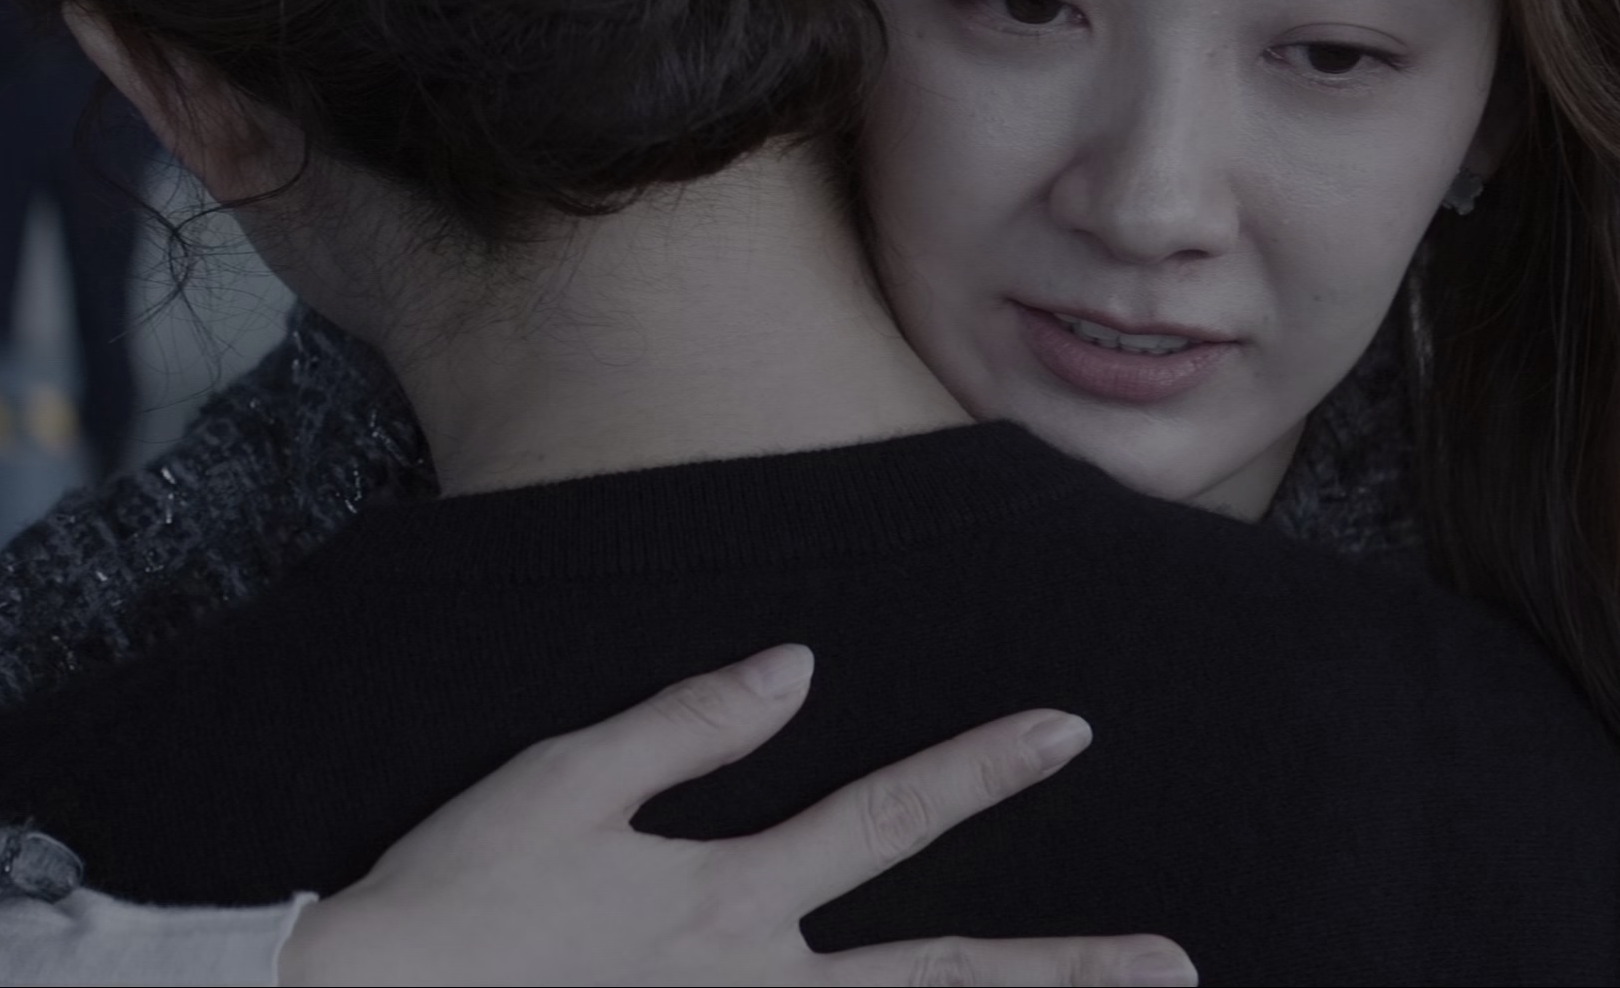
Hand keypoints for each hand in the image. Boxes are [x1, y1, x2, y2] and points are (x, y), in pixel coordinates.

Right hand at [276, 644, 1192, 986]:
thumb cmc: (444, 908)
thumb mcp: (558, 785)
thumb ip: (687, 730)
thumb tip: (799, 663)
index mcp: (726, 897)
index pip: (884, 820)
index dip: (979, 771)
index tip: (1069, 729)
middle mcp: (753, 986)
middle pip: (938, 984)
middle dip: (1061, 977)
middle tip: (1176, 969)